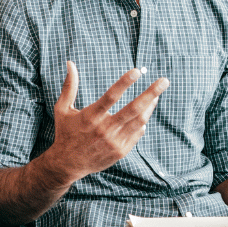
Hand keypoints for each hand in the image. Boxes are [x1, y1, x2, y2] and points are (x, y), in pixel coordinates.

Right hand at [45, 61, 168, 182]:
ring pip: (140, 121)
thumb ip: (69, 86)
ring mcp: (114, 141)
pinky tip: (142, 115)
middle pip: (134, 108)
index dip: (125, 82)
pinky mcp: (120, 151)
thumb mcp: (63, 109)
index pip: (111, 96)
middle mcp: (104, 129)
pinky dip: (141, 123)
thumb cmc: (66, 132)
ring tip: (156, 96)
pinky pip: (137, 133)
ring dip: (150, 106)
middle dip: (151, 93)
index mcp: (90, 116)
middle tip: (164, 81)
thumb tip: (70, 62)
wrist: (68, 164)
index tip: (138, 71)